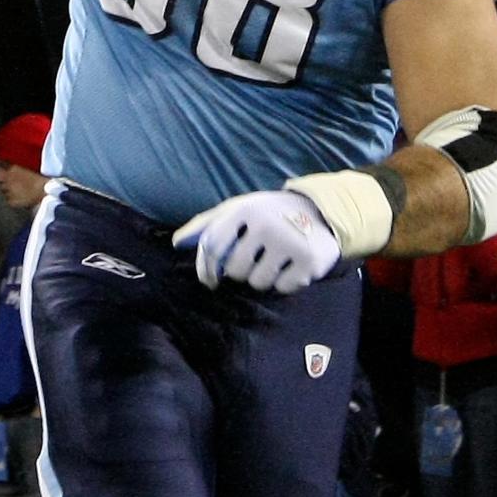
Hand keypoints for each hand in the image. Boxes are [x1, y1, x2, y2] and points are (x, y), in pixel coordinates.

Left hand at [173, 190, 340, 293]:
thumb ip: (206, 225)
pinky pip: (283, 288)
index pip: (212, 245)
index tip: (210, 281)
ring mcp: (289, 241)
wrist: (319, 210)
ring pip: (258, 282)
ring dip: (263, 278)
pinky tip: (292, 265)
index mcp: (244, 208)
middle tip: (255, 260)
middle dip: (240, 272)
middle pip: (234, 269)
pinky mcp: (309, 260)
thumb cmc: (268, 214)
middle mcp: (265, 223)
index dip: (206, 268)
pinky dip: (285, 283)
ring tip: (275, 260)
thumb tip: (177, 242)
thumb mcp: (238, 210)